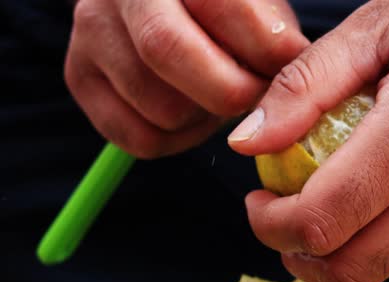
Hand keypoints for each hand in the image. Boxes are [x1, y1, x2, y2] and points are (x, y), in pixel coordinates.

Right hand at [65, 0, 307, 157]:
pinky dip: (176, 141)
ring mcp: (92, 31)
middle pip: (166, 50)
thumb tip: (290, 76)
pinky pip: (136, 138)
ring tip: (218, 99)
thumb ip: (276, 37)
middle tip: (254, 100)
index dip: (264, 50)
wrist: (167, 8)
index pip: (221, 5)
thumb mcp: (261, 8)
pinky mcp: (80, 76)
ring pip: (156, 105)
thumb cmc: (229, 14)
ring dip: (203, 120)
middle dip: (228, 91)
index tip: (285, 73)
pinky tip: (190, 114)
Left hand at [227, 0, 388, 281]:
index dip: (273, 227)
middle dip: (302, 259)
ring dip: (349, 246)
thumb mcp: (379, 25)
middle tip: (284, 224)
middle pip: (355, 270)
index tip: (259, 205)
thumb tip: (250, 142)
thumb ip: (304, 87)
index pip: (323, 222)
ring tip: (338, 198)